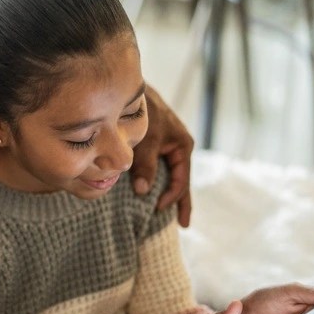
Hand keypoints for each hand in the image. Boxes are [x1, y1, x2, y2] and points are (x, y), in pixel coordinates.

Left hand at [133, 85, 193, 226]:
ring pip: (168, 175)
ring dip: (166, 192)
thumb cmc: (143, 111)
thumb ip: (145, 164)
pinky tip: (149, 191)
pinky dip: (155, 180)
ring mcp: (166, 146)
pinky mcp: (153, 144)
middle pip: (180, 180)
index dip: (171, 197)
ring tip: (165, 213)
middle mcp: (177, 147)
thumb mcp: (147, 139)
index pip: (181, 180)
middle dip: (179, 200)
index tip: (158, 210)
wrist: (130, 89)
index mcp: (183, 146)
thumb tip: (143, 191)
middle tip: (182, 224)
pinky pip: (157, 167)